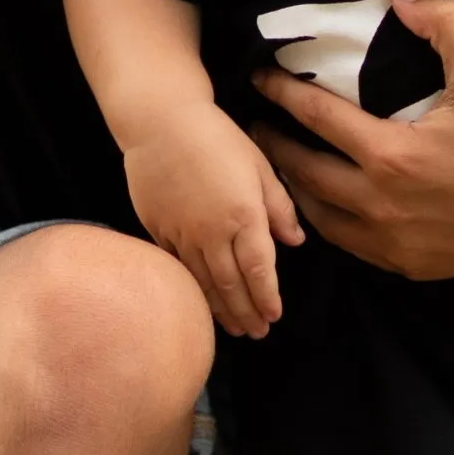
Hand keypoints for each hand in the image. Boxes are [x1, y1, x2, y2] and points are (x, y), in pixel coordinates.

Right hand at [123, 107, 303, 337]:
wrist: (160, 121)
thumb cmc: (216, 136)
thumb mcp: (259, 165)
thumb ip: (279, 207)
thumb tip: (295, 242)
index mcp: (243, 215)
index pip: (259, 269)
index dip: (267, 297)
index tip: (274, 317)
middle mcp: (212, 231)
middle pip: (231, 284)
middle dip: (246, 312)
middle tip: (257, 333)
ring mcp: (182, 233)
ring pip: (203, 282)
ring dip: (220, 309)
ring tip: (234, 328)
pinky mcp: (158, 230)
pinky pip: (178, 268)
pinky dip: (192, 289)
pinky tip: (201, 301)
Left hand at [249, 0, 453, 279]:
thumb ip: (443, 26)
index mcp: (390, 156)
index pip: (316, 118)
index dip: (281, 94)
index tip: (258, 78)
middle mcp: (380, 205)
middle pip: (303, 172)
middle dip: (274, 145)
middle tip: (255, 124)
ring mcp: (393, 243)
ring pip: (319, 217)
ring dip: (296, 188)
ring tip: (283, 163)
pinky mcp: (410, 266)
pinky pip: (351, 244)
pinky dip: (330, 221)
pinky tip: (329, 205)